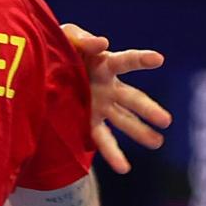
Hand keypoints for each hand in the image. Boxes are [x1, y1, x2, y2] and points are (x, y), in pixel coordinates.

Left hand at [62, 23, 170, 174]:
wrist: (39, 68)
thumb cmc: (58, 47)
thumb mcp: (66, 37)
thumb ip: (83, 39)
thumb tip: (103, 43)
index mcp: (104, 65)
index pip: (127, 61)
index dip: (141, 60)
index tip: (158, 59)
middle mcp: (108, 87)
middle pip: (132, 98)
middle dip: (148, 109)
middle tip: (166, 120)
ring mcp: (100, 106)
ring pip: (124, 121)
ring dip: (140, 132)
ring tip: (157, 143)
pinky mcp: (88, 122)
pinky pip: (102, 139)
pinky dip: (113, 154)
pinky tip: (124, 168)